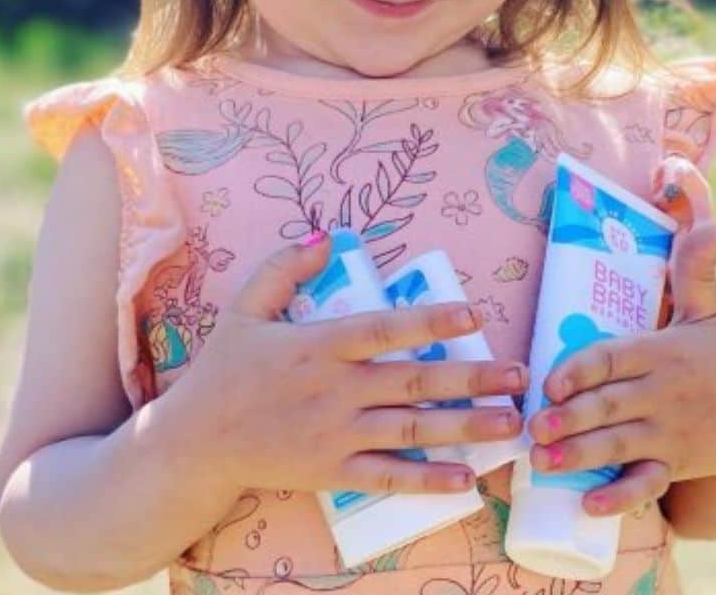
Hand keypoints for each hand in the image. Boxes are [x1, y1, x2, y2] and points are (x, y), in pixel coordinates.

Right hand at [167, 233, 529, 497]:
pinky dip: (427, 480)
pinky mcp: (332, 472)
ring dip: (465, 426)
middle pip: (415, 381)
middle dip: (473, 378)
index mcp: (319, 345)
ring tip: (511, 424)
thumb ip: (285, 268)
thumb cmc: (223, 371)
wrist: (195, 443)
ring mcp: (337, 434)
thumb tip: (329, 235)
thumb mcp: (245, 307)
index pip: (385, 329)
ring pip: (412, 429)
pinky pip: (388, 477)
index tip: (475, 315)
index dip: (431, 319)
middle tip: (520, 376)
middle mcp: (336, 389)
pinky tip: (466, 479)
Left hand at [526, 220, 715, 516]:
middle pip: (609, 404)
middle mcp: (662, 392)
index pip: (614, 358)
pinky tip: (588, 504)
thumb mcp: (710, 311)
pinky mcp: (676, 463)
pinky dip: (619, 496)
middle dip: (570, 417)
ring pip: (619, 444)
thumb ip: (695, 270)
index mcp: (661, 351)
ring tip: (543, 463)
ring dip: (580, 455)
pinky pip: (645, 482)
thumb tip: (714, 224)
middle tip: (533, 426)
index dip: (580, 369)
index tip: (550, 380)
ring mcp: (669, 431)